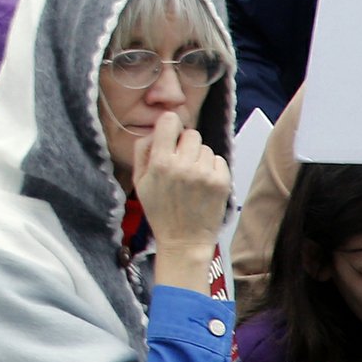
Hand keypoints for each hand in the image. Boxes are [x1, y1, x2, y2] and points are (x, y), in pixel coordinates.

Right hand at [134, 110, 230, 281]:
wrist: (184, 240)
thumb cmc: (159, 210)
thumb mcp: (139, 180)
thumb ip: (143, 150)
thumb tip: (157, 128)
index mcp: (160, 163)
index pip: (169, 121)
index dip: (170, 125)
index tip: (170, 134)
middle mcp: (184, 165)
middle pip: (191, 134)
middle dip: (185, 145)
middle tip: (180, 163)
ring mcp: (205, 173)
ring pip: (205, 148)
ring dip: (199, 157)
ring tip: (191, 177)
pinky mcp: (222, 181)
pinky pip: (218, 160)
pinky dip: (211, 168)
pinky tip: (203, 183)